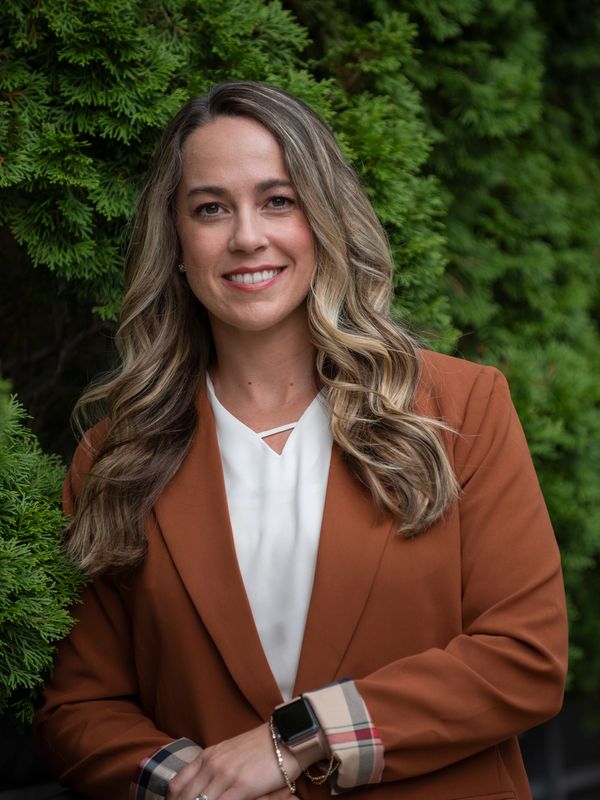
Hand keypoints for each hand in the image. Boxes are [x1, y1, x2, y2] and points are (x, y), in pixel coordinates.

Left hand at [167, 722, 300, 799]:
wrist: (285, 736)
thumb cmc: (261, 747)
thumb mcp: (230, 753)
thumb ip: (213, 768)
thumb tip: (200, 790)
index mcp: (207, 756)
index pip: (177, 785)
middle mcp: (211, 764)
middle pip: (184, 797)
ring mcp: (225, 775)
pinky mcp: (241, 786)